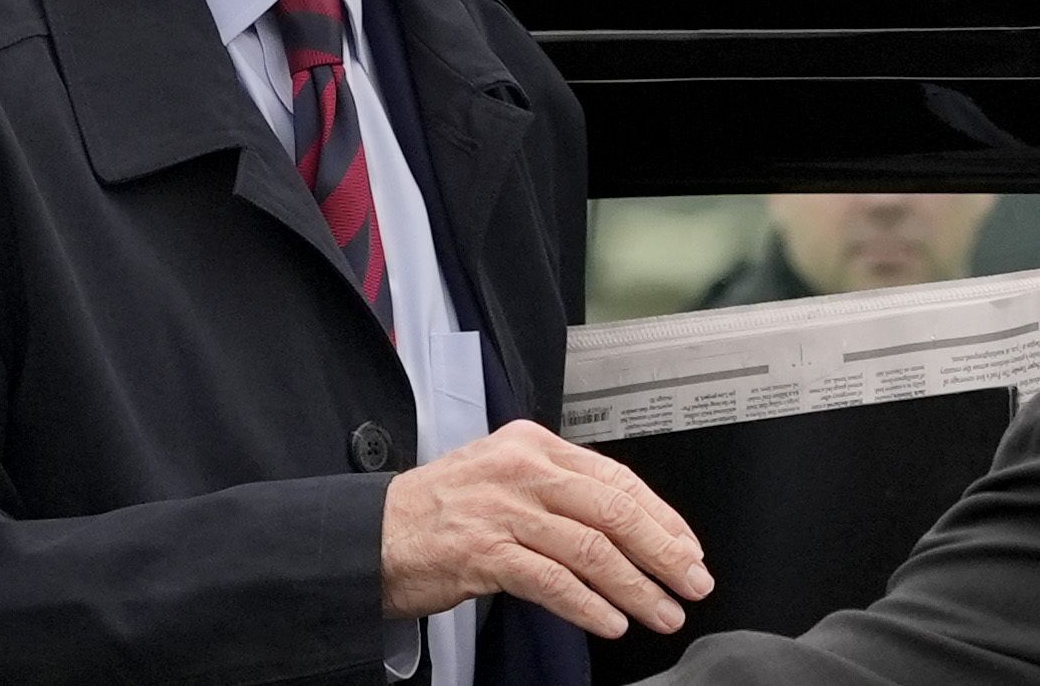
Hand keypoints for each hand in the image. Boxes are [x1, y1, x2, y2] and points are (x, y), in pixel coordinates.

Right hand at [380, 419, 712, 638]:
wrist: (374, 532)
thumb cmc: (440, 511)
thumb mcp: (502, 476)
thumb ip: (557, 489)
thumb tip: (628, 524)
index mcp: (529, 444)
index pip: (614, 477)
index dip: (662, 517)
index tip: (688, 549)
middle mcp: (518, 470)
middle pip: (612, 510)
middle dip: (663, 552)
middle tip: (692, 583)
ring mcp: (500, 509)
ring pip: (590, 549)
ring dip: (635, 588)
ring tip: (660, 613)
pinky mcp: (483, 551)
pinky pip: (553, 581)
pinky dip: (588, 605)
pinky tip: (610, 622)